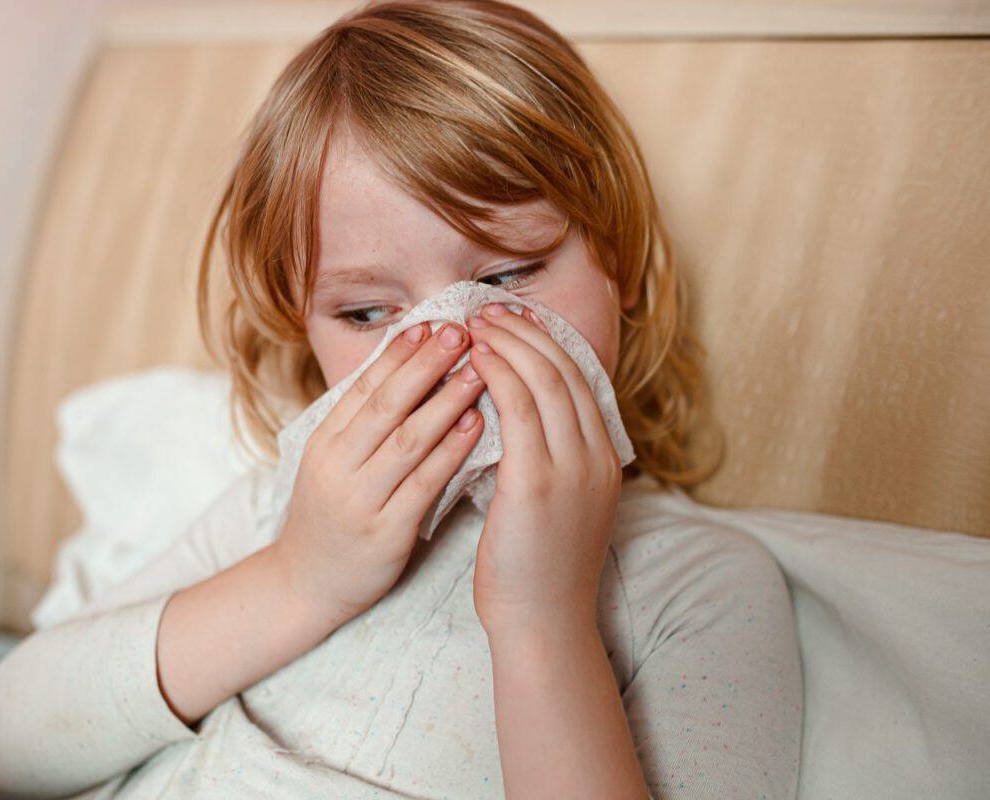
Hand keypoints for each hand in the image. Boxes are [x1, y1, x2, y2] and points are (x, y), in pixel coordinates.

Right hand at [273, 320, 485, 625]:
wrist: (307, 585)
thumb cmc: (333, 517)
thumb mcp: (334, 463)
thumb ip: (365, 424)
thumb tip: (409, 371)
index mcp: (325, 442)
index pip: (362, 387)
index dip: (398, 354)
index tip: (431, 323)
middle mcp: (337, 466)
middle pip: (384, 405)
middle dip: (424, 365)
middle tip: (460, 332)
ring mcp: (360, 500)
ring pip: (406, 441)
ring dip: (445, 402)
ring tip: (480, 371)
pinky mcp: (384, 533)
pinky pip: (422, 485)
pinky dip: (449, 453)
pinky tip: (474, 427)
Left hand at [465, 303, 622, 638]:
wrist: (542, 622)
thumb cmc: (534, 568)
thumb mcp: (554, 505)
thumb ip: (545, 460)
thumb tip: (510, 419)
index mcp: (602, 461)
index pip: (578, 381)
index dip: (545, 343)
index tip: (512, 320)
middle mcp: (596, 458)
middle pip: (566, 372)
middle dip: (526, 332)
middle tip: (488, 309)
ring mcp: (574, 469)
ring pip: (546, 382)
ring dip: (509, 344)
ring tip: (475, 323)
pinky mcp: (540, 484)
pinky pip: (521, 411)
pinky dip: (500, 375)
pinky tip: (476, 358)